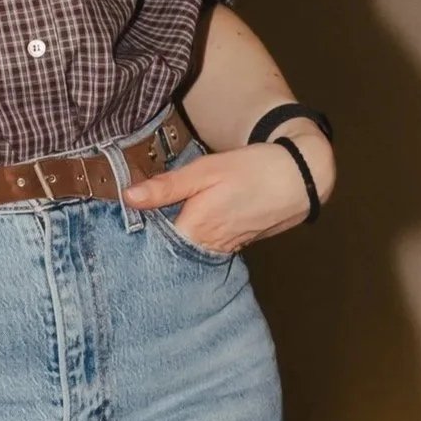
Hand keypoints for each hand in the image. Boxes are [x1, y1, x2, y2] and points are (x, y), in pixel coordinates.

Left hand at [122, 134, 332, 252]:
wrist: (300, 177)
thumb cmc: (253, 169)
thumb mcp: (205, 170)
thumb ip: (166, 187)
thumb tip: (128, 198)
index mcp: (195, 230)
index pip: (153, 244)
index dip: (136, 234)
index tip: (120, 225)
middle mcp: (208, 247)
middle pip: (169, 251)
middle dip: (151, 241)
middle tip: (132, 224)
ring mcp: (223, 249)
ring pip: (187, 251)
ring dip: (173, 241)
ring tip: (156, 225)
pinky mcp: (234, 246)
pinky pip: (205, 248)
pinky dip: (194, 239)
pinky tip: (188, 224)